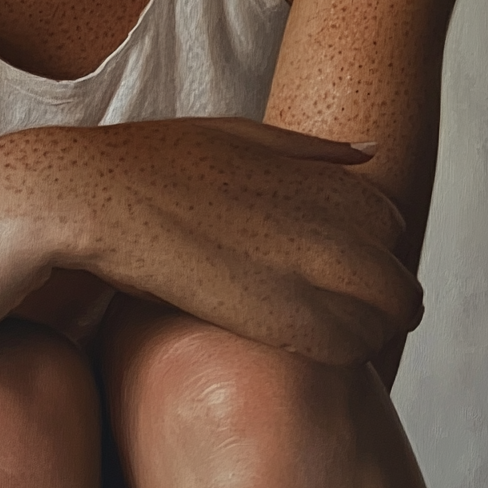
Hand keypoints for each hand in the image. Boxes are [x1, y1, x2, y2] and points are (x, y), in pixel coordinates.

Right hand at [73, 117, 421, 364]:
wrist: (90, 193)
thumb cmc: (149, 164)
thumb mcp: (234, 134)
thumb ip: (305, 148)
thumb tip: (367, 152)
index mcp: (320, 178)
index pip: (388, 222)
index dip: (367, 251)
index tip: (333, 268)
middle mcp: (326, 220)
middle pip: (397, 278)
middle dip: (383, 302)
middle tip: (342, 316)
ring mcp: (303, 266)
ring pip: (384, 317)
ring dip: (366, 333)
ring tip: (322, 338)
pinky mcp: (272, 312)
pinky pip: (344, 345)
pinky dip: (340, 353)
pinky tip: (302, 352)